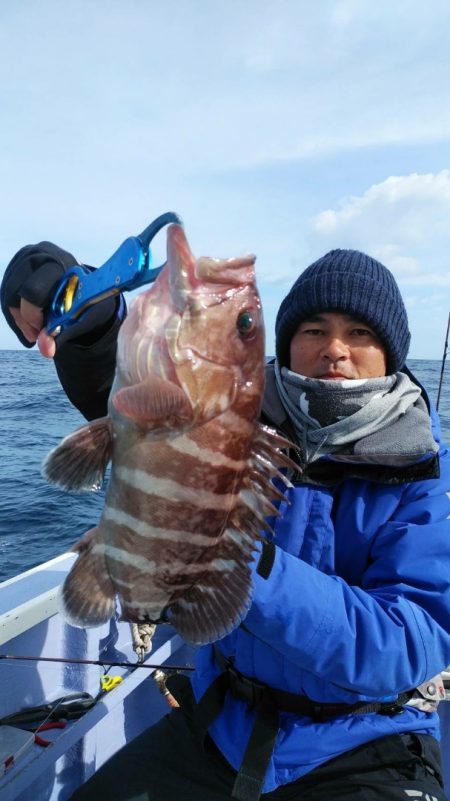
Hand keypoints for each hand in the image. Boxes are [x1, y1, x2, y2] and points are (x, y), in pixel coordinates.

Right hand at [1, 241, 78, 356]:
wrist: (84, 287)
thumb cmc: (86, 303)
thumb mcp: (80, 319)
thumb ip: (62, 333)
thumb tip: (46, 350)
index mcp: (61, 263)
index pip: (34, 290)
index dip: (33, 315)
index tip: (43, 330)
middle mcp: (40, 254)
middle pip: (16, 293)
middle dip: (26, 319)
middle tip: (37, 335)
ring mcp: (25, 258)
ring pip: (8, 296)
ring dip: (20, 319)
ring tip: (36, 331)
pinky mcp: (16, 268)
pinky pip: (7, 296)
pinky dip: (16, 315)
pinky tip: (31, 324)